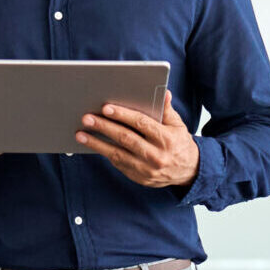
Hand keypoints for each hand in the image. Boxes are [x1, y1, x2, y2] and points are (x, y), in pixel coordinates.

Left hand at [75, 92, 197, 188]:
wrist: (188, 171)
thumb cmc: (179, 143)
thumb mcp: (177, 125)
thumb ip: (166, 110)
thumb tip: (163, 92)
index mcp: (165, 138)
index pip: (141, 123)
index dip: (123, 115)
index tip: (106, 108)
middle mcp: (156, 154)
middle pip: (125, 138)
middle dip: (104, 127)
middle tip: (87, 118)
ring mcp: (146, 169)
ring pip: (117, 154)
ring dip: (97, 143)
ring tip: (81, 134)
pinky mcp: (139, 177)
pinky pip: (118, 164)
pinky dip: (104, 153)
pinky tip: (93, 144)